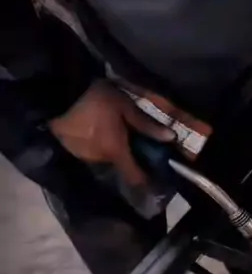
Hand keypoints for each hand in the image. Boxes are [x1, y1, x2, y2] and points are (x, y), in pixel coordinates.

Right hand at [49, 81, 175, 187]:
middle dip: (125, 153)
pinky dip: (94, 143)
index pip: (134, 177)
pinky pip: (88, 151)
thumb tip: (171, 138)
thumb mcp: (125, 107)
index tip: (154, 177)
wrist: (58, 92)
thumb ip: (146, 125)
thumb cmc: (96, 98)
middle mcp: (99, 159)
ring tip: (109, 128)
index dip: (145, 181)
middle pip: (119, 163)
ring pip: (103, 156)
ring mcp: (82, 155)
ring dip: (109, 147)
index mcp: (116, 151)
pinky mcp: (69, 148)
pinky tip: (93, 128)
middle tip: (129, 135)